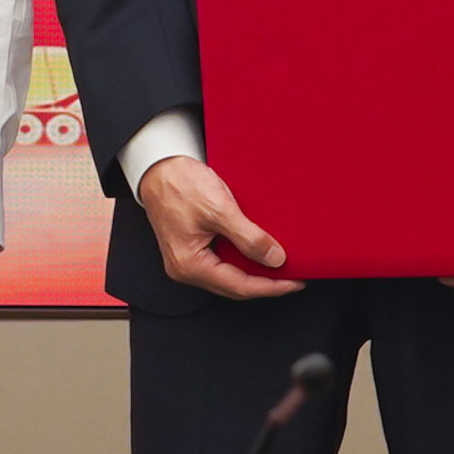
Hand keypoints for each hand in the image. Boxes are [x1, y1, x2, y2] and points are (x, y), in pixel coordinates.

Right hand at [136, 155, 290, 298]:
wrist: (158, 166)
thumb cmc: (179, 184)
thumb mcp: (219, 209)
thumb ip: (248, 237)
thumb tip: (274, 259)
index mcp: (189, 265)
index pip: (239, 286)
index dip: (271, 286)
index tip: (294, 281)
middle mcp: (185, 268)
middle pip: (234, 286)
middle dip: (265, 283)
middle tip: (292, 275)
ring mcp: (186, 260)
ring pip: (229, 275)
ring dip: (254, 272)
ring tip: (278, 265)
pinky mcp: (191, 248)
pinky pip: (222, 263)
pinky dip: (242, 260)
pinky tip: (257, 252)